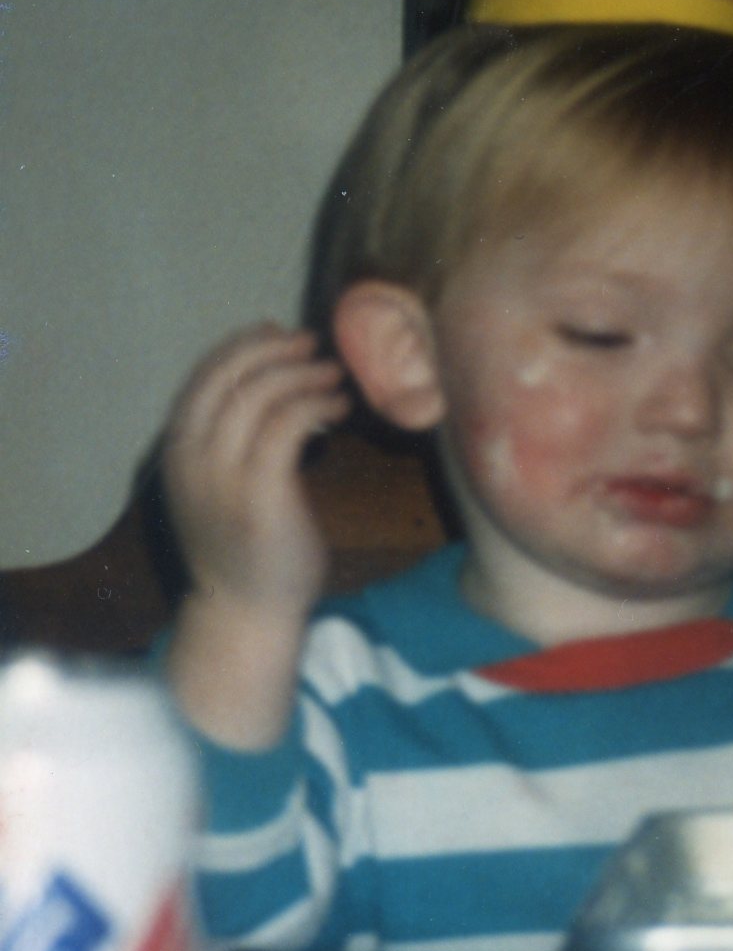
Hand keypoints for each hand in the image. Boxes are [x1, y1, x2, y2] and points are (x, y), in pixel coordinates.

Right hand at [162, 326, 348, 751]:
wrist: (245, 614)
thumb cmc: (246, 552)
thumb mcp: (223, 488)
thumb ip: (232, 443)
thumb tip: (270, 391)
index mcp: (176, 451)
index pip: (204, 376)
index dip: (243, 347)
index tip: (280, 336)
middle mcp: (189, 457)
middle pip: (228, 375)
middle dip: (274, 350)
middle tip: (314, 345)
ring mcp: (221, 475)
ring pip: (260, 394)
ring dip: (302, 374)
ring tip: (335, 375)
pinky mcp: (259, 492)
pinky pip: (287, 424)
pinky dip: (316, 405)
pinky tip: (338, 407)